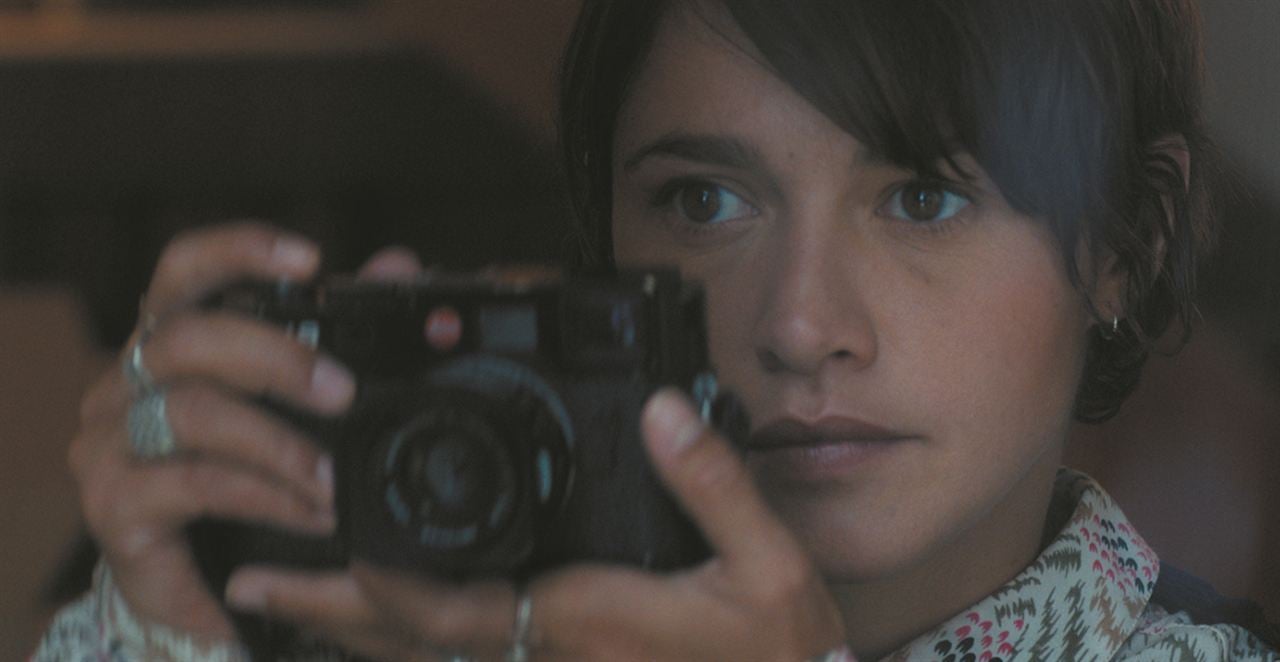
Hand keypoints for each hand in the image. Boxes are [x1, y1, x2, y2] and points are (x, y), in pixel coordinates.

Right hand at [69, 221, 418, 640]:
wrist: (205, 585)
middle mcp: (123, 381)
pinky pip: (194, 483)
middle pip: (187, 336)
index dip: (239, 250)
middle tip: (345, 393)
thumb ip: (341, 331)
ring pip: (191, 411)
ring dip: (279, 444)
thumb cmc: (250, 478)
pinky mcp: (111, 503)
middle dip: (278, 358)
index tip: (311, 258)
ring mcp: (107, 441)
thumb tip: (399, 264)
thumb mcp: (300, 405)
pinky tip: (311, 514)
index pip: (184, 269)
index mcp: (169, 342)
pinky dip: (265, 495)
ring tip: (334, 480)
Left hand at [224, 389, 850, 660]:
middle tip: (254, 577)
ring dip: (351, 626)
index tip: (331, 538)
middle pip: (414, 638)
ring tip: (285, 597)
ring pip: (428, 656)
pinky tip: (380, 622)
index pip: (460, 606)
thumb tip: (661, 411)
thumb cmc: (778, 654)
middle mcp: (550, 650)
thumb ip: (712, 485)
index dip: (387, 579)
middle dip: (329, 607)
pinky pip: (463, 656)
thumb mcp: (769, 565)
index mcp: (585, 617)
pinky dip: (405, 638)